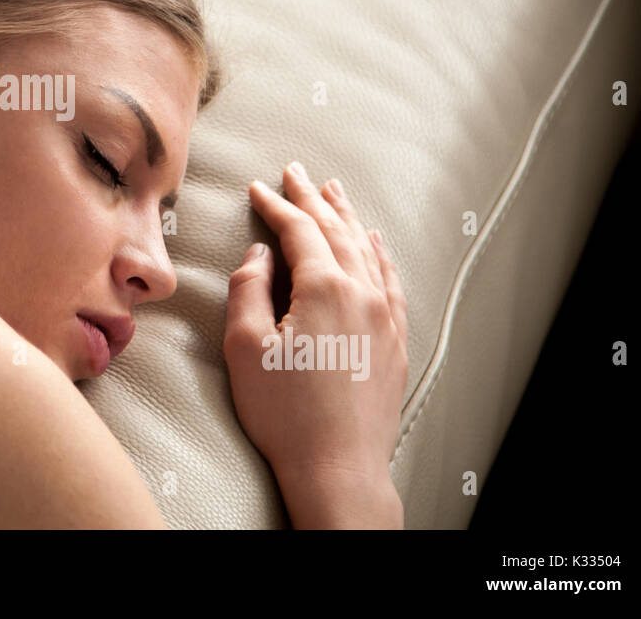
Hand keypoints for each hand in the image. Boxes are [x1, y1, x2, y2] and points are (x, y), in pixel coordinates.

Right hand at [224, 162, 408, 510]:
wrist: (338, 468)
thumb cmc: (286, 413)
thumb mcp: (246, 347)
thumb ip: (249, 289)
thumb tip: (260, 255)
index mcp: (324, 289)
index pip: (299, 230)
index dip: (276, 204)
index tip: (258, 187)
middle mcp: (362, 293)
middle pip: (336, 230)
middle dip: (312, 198)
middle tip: (295, 172)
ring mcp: (384, 316)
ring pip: (366, 249)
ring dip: (346, 217)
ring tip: (332, 191)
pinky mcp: (395, 340)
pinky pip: (390, 280)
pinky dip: (378, 253)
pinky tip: (373, 241)